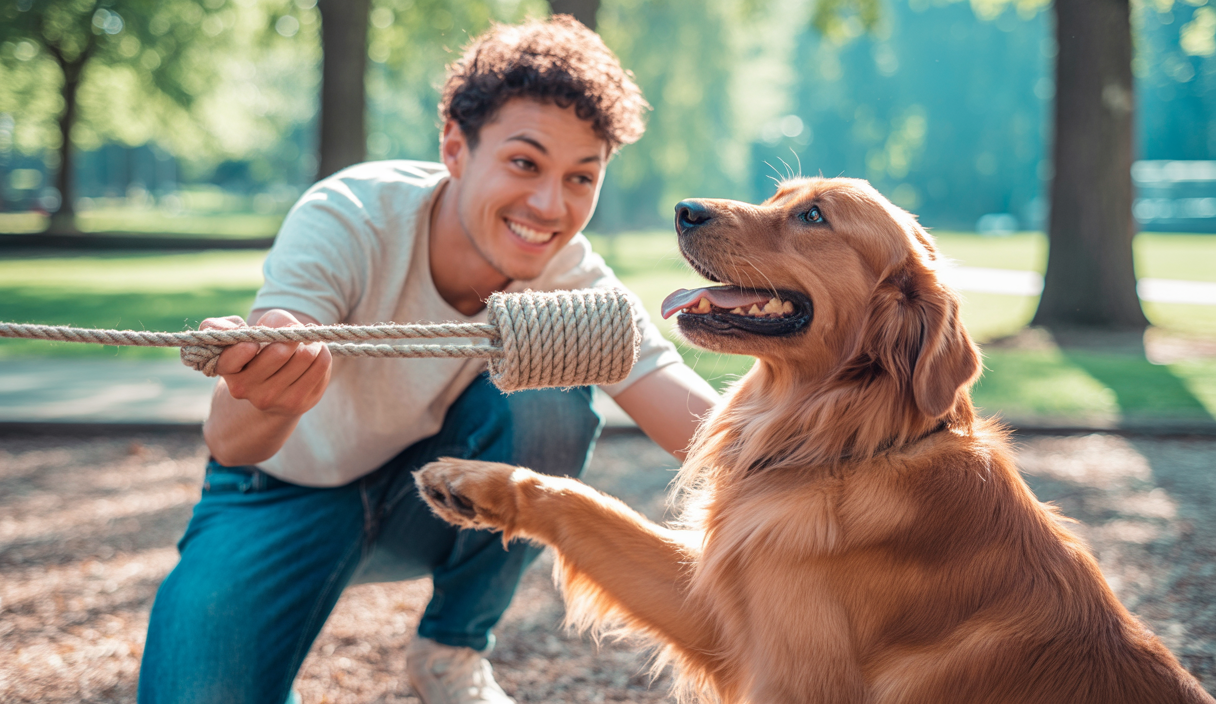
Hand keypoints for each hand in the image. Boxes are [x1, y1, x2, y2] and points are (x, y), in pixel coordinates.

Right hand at [200, 309, 331, 417]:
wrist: (267, 390)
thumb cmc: (252, 351)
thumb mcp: (235, 334)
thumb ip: (226, 325)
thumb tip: (252, 333)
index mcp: (227, 369)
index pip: (234, 357)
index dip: (250, 342)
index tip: (258, 338)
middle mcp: (246, 389)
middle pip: (281, 351)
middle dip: (292, 334)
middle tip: (293, 332)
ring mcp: (273, 400)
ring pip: (306, 356)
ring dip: (311, 341)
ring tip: (305, 342)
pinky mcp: (299, 403)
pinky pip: (322, 365)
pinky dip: (322, 352)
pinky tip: (314, 354)